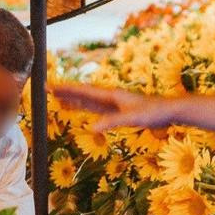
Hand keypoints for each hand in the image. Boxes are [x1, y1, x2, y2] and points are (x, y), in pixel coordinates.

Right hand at [51, 84, 176, 130]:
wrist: (169, 111)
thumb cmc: (153, 113)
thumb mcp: (132, 119)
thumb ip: (112, 122)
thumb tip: (92, 128)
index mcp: (111, 95)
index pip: (83, 91)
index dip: (66, 89)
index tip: (50, 86)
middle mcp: (109, 96)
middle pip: (81, 93)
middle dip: (64, 91)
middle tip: (46, 88)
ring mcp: (112, 103)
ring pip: (86, 100)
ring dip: (71, 98)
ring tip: (56, 97)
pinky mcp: (117, 110)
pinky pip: (94, 108)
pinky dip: (83, 107)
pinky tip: (78, 108)